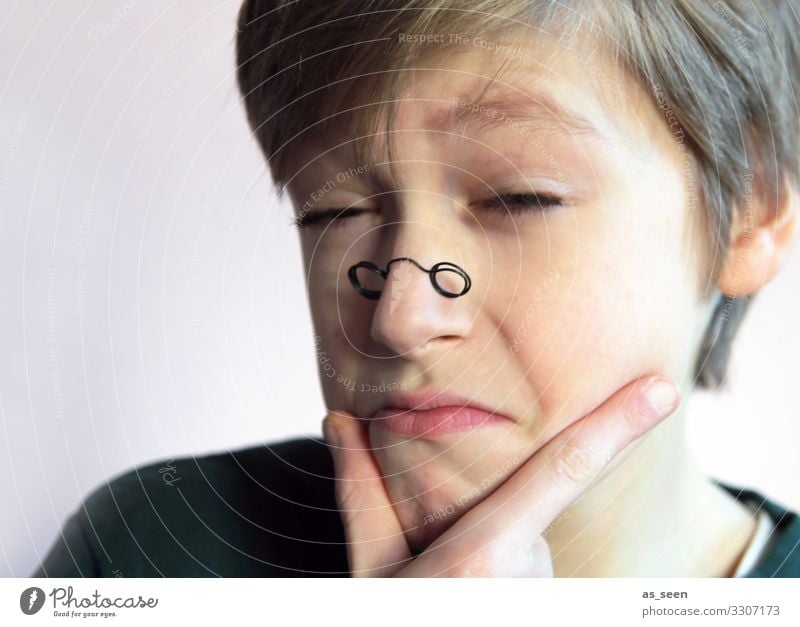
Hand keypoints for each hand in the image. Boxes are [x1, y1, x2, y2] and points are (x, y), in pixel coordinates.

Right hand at [322, 375, 679, 576]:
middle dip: (491, 521)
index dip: (616, 425)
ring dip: (497, 554)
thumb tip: (339, 420)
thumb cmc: (397, 618)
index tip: (662, 391)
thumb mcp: (373, 569)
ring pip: (529, 547)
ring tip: (453, 590)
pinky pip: (534, 576)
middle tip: (441, 563)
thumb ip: (362, 492)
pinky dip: (505, 578)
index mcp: (483, 554)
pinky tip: (472, 597)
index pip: (563, 472)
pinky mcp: (551, 608)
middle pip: (525, 515)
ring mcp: (544, 600)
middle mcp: (529, 577)